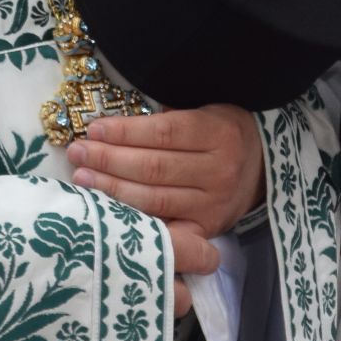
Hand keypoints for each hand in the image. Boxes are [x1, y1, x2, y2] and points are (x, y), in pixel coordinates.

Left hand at [65, 103, 261, 315]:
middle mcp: (219, 170)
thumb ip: (168, 117)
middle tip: (78, 153)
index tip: (93, 129)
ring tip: (83, 178)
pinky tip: (108, 210)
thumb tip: (112, 124)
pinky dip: (134, 218)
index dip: (124, 132)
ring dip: (112, 188)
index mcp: (218, 132)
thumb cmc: (222, 134)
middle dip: (109, 160)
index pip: (162, 132)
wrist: (262, 170)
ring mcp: (213, 204)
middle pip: (153, 167)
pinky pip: (164, 225)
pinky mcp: (206, 228)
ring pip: (154, 199)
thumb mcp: (206, 111)